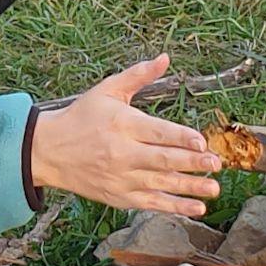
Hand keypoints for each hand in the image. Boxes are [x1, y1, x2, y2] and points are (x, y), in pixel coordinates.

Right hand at [28, 55, 222, 215]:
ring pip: (161, 184)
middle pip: (163, 160)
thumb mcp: (107, 90)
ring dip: (190, 187)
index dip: (181, 138)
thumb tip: (165, 58)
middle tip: (216, 164)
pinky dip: (175, 207)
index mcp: (122, 124)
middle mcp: (122, 153)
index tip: (201, 142)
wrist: (49, 151)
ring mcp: (121, 178)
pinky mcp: (119, 197)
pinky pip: (152, 203)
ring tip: (214, 188)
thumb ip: (138, 75)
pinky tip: (197, 207)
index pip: (157, 133)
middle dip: (192, 163)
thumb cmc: (81, 117)